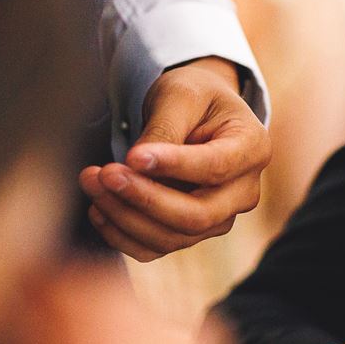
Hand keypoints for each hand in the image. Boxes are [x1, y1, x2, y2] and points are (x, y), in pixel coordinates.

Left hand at [80, 56, 269, 260]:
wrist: (197, 112)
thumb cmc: (194, 96)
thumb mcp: (181, 95)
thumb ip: (165, 128)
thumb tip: (136, 166)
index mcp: (252, 149)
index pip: (215, 167)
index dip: (173, 166)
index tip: (132, 155)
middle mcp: (244, 191)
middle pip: (198, 216)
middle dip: (145, 199)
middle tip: (104, 173)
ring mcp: (220, 216)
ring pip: (174, 237)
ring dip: (126, 217)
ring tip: (92, 183)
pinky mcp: (192, 231)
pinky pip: (157, 248)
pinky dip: (123, 235)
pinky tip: (98, 209)